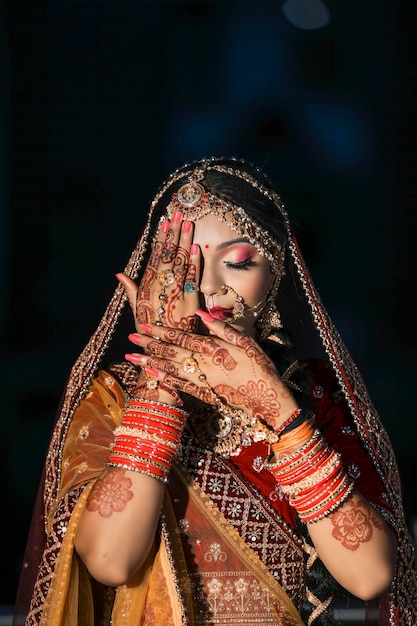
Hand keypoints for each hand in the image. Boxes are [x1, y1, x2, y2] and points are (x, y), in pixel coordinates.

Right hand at [117, 213, 200, 332]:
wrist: (163, 353)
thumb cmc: (150, 332)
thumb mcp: (137, 311)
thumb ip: (131, 291)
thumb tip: (119, 273)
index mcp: (145, 289)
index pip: (154, 258)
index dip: (160, 239)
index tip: (164, 222)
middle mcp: (158, 290)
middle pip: (167, 256)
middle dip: (173, 234)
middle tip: (179, 214)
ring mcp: (174, 296)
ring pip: (180, 264)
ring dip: (184, 242)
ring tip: (188, 224)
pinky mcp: (188, 303)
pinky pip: (191, 280)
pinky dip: (193, 264)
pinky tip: (196, 248)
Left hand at [126, 314, 298, 430]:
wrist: (268, 398)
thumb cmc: (260, 367)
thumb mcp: (245, 342)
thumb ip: (222, 328)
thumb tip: (200, 313)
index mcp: (212, 349)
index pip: (181, 337)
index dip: (161, 331)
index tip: (144, 325)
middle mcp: (203, 364)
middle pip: (170, 352)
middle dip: (149, 344)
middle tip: (131, 337)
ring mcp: (202, 381)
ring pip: (170, 369)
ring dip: (150, 362)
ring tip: (131, 358)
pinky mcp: (205, 394)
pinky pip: (180, 386)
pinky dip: (165, 380)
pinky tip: (153, 375)